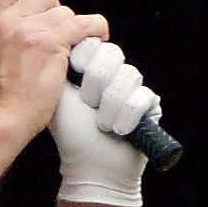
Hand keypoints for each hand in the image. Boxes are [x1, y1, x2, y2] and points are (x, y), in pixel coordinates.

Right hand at [0, 0, 108, 144]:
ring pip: (66, 12)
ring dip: (73, 29)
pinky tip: (97, 38)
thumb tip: (32, 18)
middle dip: (55, 12)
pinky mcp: (53, 43)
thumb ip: (8, 31)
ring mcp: (31, 31)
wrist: (8, 116)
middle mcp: (9, 21)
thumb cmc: (4, 93)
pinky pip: (86, 23)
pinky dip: (97, 29)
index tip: (36, 8)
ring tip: (72, 48)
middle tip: (56, 35)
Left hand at [48, 37, 160, 206]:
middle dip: (95, 82)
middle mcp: (114, 75)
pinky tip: (117, 130)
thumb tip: (57, 39)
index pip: (94, 43)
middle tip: (87, 103)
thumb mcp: (58, 95)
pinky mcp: (150, 106)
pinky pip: (142, 98)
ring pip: (127, 75)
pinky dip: (124, 118)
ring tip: (100, 123)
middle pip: (112, 54)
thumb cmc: (72, 133)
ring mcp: (134, 89)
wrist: (91, 167)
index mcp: (91, 69)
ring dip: (108, 105)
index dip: (85, 55)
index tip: (75, 71)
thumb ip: (57, 65)